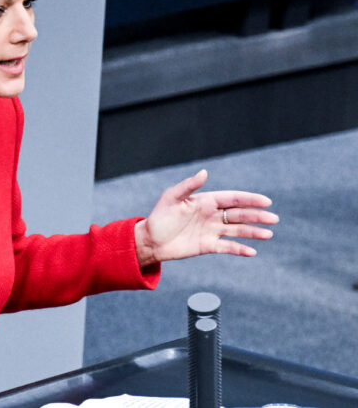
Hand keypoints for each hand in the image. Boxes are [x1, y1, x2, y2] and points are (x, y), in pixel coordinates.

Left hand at [134, 170, 278, 266]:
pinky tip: (251, 251)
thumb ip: (188, 186)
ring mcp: (211, 231)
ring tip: (268, 234)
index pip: (232, 199)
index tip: (266, 201)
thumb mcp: (172, 198)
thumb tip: (205, 173)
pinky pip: (227, 247)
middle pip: (239, 215)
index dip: (249, 199)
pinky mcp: (208, 245)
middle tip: (274, 219)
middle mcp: (211, 215)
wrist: (150, 240)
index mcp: (205, 201)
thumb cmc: (159, 217)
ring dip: (253, 232)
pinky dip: (239, 249)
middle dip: (257, 216)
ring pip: (236, 230)